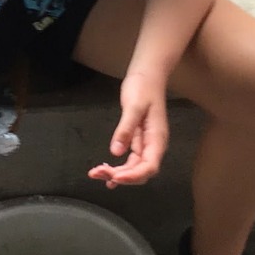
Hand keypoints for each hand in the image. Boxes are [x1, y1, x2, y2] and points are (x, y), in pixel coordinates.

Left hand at [89, 72, 169, 188]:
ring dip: (117, 174)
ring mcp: (146, 144)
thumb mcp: (133, 106)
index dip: (133, 176)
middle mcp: (154, 145)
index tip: (115, 178)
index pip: (149, 166)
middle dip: (121, 177)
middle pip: (141, 171)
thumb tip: (116, 152)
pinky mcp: (138, 140)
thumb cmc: (143, 88)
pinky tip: (107, 174)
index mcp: (157, 139)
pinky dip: (119, 168)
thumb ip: (125, 129)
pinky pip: (130, 160)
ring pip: (134, 168)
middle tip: (98, 173)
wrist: (147, 75)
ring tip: (96, 173)